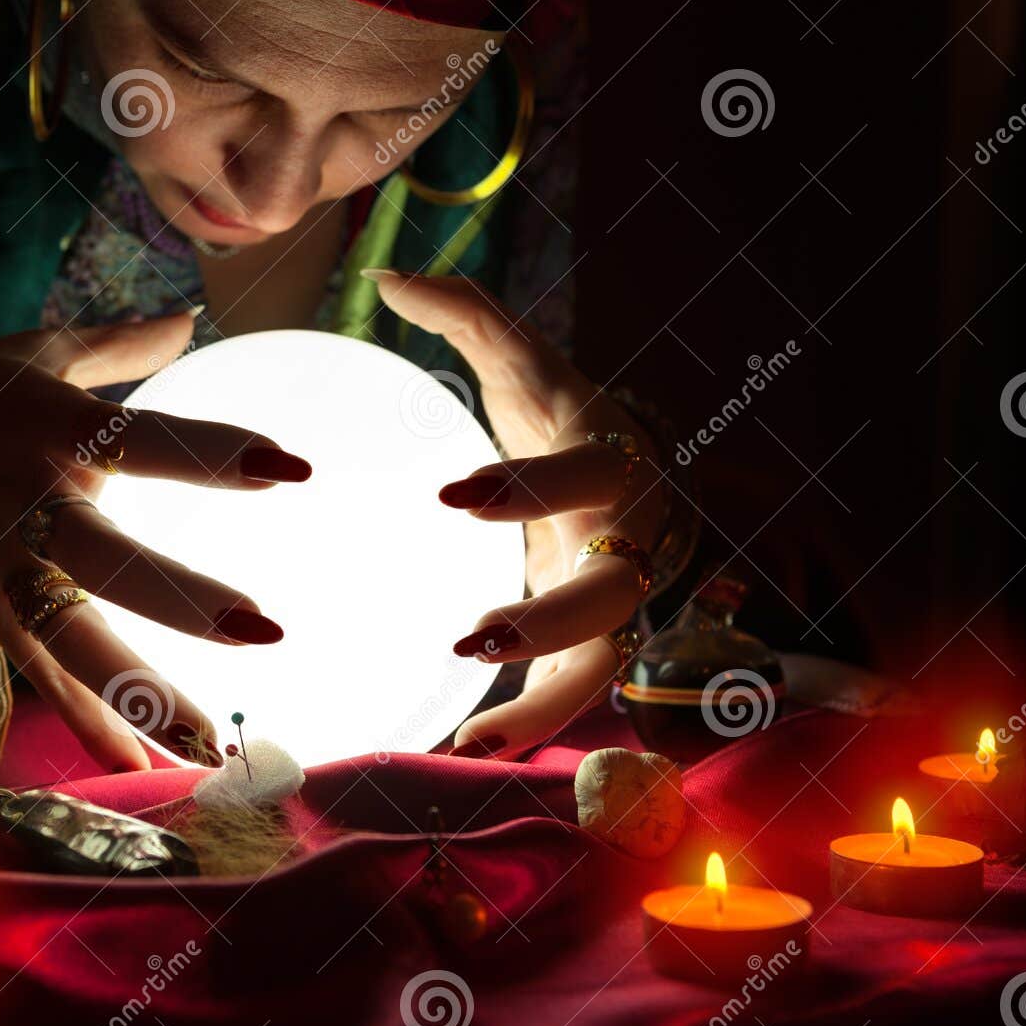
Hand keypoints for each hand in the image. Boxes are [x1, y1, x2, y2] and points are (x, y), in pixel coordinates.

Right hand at [0, 314, 312, 771]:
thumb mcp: (32, 354)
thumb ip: (119, 345)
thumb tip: (191, 316)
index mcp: (52, 429)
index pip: (146, 442)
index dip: (216, 453)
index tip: (292, 469)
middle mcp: (28, 504)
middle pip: (107, 561)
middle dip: (184, 598)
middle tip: (265, 629)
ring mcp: (2, 567)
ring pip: (73, 640)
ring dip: (142, 692)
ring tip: (210, 744)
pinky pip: (42, 672)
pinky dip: (85, 719)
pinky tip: (137, 765)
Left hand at [367, 271, 667, 757]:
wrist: (640, 477)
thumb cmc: (569, 419)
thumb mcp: (528, 367)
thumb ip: (467, 317)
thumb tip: (386, 277)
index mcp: (610, 463)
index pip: (583, 475)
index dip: (529, 488)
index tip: (451, 499)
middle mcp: (627, 538)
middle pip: (613, 592)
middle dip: (551, 621)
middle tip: (471, 641)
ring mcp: (618, 599)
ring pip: (605, 663)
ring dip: (547, 705)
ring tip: (474, 740)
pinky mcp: (597, 640)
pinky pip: (574, 690)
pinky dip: (533, 723)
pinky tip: (469, 748)